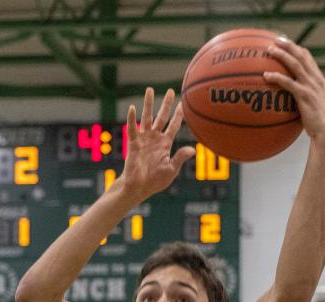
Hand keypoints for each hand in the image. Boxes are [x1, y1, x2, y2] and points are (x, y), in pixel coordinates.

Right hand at [119, 88, 195, 202]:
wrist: (138, 187)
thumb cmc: (154, 182)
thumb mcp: (171, 170)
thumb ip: (180, 158)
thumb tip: (193, 149)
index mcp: (165, 144)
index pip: (174, 126)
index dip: (178, 116)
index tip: (183, 104)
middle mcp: (155, 138)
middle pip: (161, 117)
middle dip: (166, 105)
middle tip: (171, 91)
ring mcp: (144, 139)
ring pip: (147, 118)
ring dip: (148, 104)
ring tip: (149, 90)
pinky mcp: (133, 143)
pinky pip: (132, 129)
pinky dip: (131, 118)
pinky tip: (132, 108)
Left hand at [265, 38, 324, 142]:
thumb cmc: (318, 124)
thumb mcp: (313, 107)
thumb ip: (303, 99)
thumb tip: (289, 100)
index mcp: (318, 80)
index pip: (308, 58)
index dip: (297, 49)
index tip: (286, 43)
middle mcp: (316, 79)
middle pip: (301, 56)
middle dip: (289, 45)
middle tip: (276, 39)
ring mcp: (310, 86)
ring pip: (295, 64)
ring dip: (281, 55)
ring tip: (269, 50)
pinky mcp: (304, 95)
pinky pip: (288, 82)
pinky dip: (276, 77)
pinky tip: (266, 75)